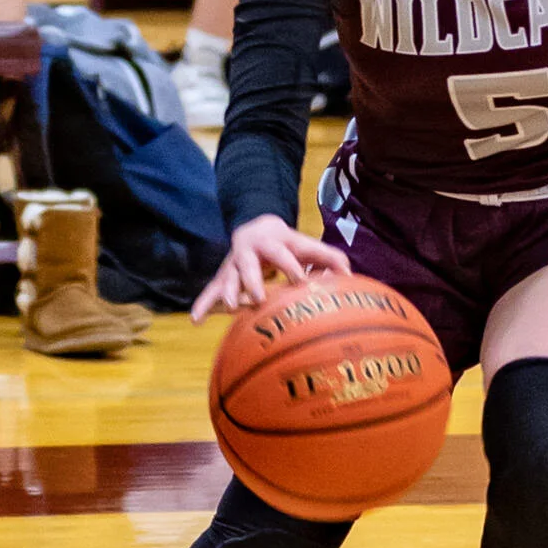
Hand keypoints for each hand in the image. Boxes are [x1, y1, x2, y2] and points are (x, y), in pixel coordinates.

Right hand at [189, 216, 351, 321]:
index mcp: (273, 243)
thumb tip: (350, 276)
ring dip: (227, 293)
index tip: (301, 282)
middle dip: (252, 281)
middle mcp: (250, 253)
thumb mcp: (308, 245)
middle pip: (248, 265)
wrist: (256, 227)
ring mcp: (234, 265)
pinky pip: (211, 290)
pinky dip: (204, 304)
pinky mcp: (224, 277)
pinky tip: (197, 320)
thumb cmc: (288, 243)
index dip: (291, 267)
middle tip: (258, 299)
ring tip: (230, 308)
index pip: (283, 254)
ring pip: (227, 278)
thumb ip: (329, 258)